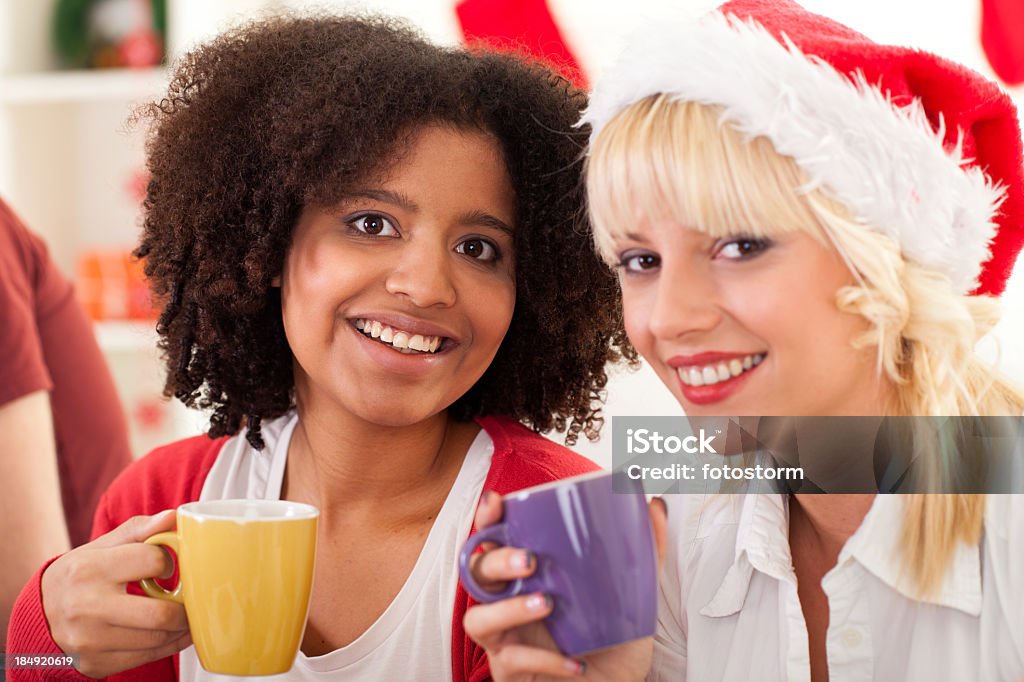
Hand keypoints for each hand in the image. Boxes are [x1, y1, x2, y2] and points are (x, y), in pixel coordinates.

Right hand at [41, 511, 191, 677]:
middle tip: (192, 600)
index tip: (168, 565)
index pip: (152, 561)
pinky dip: (169, 646)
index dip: (169, 561)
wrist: (40, 615)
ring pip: (157, 639)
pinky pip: (147, 657)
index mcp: (90, 569)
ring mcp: (89, 640)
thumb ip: (138, 530)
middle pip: (160, 614)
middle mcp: (86, 607)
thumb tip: (173, 517)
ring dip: (181, 629)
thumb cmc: (79, 575)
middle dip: (185, 608)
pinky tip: (175, 634)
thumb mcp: (101, 547)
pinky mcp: (95, 663)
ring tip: (187, 616)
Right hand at [463, 491, 667, 680]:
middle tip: (531, 560)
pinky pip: (513, 662)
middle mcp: (508, 602)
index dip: (486, 520)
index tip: (497, 504)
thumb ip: (644, 551)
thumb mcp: (631, 594)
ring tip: (546, 604)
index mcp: (527, 575)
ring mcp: (506, 639)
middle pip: (478, 573)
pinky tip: (572, 661)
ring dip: (509, 609)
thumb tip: (654, 508)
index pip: (494, 540)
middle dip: (497, 561)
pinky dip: (543, 659)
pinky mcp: (512, 673)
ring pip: (479, 618)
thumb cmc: (610, 640)